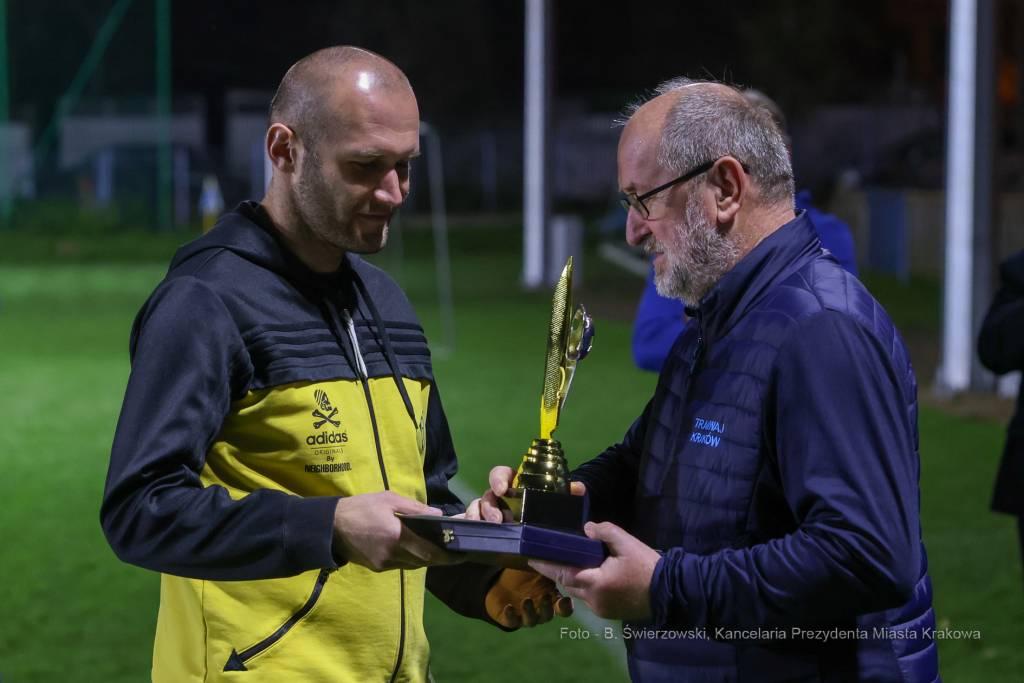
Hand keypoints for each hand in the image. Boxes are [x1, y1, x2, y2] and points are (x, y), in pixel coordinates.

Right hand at [332, 491, 464, 571]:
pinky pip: (400, 566)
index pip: (429, 552)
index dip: (448, 557)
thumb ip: (415, 508)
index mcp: (396, 536)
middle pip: (423, 561)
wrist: (330, 526)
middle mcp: (391, 554)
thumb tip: (439, 516)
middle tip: (455, 552)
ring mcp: (383, 564)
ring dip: (425, 559)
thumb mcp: (389, 499)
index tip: (463, 555)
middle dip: (440, 558)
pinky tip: (414, 549)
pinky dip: (410, 559)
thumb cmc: (361, 507)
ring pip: (412, 565)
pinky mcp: (376, 568)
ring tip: (437, 548)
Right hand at [465, 466, 585, 521]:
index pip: (501, 474)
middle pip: (487, 495)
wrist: (542, 532)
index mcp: (513, 484)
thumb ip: (567, 492)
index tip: (502, 489)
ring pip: (476, 509)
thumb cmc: (545, 509)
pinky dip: (470, 528)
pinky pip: (473, 525)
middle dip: (488, 507)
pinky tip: (472, 536)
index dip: (498, 478)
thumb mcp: (556, 500)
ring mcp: (490, 512)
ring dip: (478, 518)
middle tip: (496, 521)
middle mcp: (499, 496)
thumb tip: (578, 487)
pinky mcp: (487, 527)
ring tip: (489, 530)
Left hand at [486, 568, 574, 627]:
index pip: (563, 608)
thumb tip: (555, 553)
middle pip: (548, 615)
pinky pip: (511, 621)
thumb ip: (547, 565)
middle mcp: (540, 611)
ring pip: (531, 620)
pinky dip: (510, 616)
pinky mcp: (509, 619)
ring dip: (529, 611)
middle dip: (547, 607)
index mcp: (550, 599)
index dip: (566, 607)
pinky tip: (509, 607)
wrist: (501, 582)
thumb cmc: (524, 574)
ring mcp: (525, 616)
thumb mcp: (537, 568)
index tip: (566, 600)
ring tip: (526, 600)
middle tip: (545, 597)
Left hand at [529, 521, 659, 620]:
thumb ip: (605, 531)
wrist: (669, 592)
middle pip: (568, 583)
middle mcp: (594, 600)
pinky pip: (590, 598)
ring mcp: (601, 609)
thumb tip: (587, 529)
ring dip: (575, 577)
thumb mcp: (627, 543)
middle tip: (553, 554)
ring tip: (575, 560)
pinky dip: (587, 585)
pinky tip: (593, 573)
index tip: (530, 558)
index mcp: (596, 583)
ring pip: (578, 592)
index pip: (562, 574)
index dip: (545, 565)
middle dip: (560, 570)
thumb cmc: (647, 567)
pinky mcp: (608, 613)